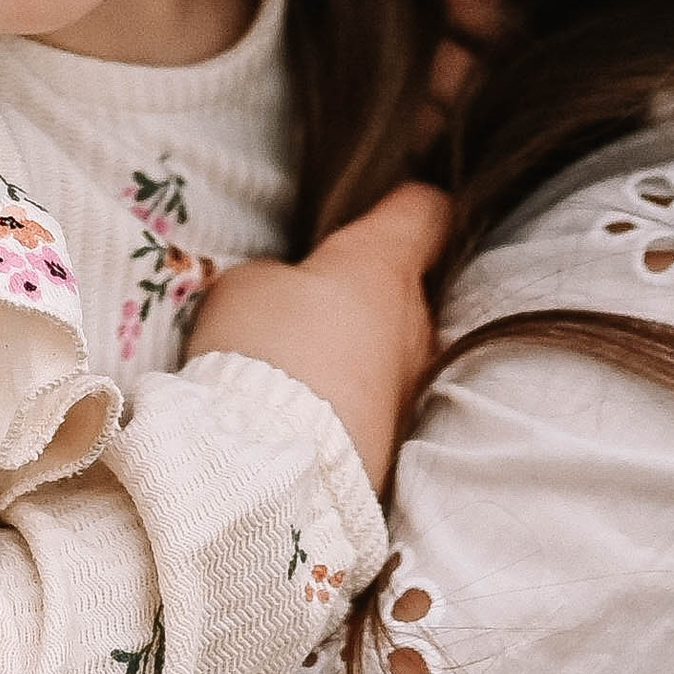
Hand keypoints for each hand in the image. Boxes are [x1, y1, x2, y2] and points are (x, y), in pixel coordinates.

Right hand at [186, 180, 449, 491]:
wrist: (276, 467)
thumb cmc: (263, 351)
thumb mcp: (248, 287)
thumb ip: (282, 276)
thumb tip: (293, 291)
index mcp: (382, 263)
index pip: (425, 210)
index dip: (404, 206)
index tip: (383, 210)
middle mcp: (414, 321)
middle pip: (405, 288)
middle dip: (365, 293)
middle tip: (311, 306)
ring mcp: (412, 386)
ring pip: (392, 351)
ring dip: (358, 353)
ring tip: (303, 369)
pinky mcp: (398, 442)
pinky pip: (377, 404)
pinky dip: (349, 402)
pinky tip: (307, 413)